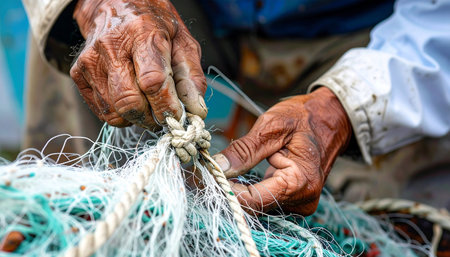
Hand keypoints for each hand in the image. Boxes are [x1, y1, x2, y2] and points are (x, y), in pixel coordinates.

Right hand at [71, 0, 206, 128]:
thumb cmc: (154, 25)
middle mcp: (111, 46)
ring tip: (148, 105)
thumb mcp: (183, 41)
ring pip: (115, 111)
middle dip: (151, 118)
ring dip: (137, 118)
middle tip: (163, 116)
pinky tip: (131, 97)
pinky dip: (121, 114)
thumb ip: (192, 76)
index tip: (178, 117)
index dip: (166, 106)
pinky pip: (103, 111)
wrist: (115, 3)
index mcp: (141, 34)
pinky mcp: (78, 73)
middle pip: (129, 102)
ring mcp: (90, 60)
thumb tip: (196, 110)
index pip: (152, 82)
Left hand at [213, 87, 351, 214]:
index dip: (225, 190)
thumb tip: (218, 167)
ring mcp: (298, 203)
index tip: (203, 177)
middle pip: (253, 207)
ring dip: (235, 190)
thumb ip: (245, 150)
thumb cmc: (305, 117)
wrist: (332, 118)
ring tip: (217, 171)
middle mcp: (301, 201)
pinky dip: (247, 189)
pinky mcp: (293, 199)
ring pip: (256, 205)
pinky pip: (264, 200)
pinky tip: (235, 176)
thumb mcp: (272, 126)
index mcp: (299, 183)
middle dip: (227, 190)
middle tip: (203, 173)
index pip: (252, 200)